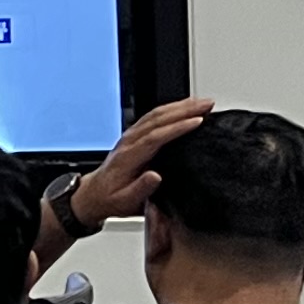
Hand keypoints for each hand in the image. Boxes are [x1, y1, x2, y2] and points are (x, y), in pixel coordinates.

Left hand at [75, 96, 212, 225]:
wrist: (95, 194)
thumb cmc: (112, 198)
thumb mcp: (126, 201)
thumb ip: (141, 189)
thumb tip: (155, 176)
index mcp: (129, 157)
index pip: (155, 137)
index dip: (177, 128)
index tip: (198, 121)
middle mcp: (129, 142)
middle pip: (158, 120)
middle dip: (185, 110)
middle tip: (208, 104)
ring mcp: (131, 136)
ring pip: (156, 115)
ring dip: (181, 106)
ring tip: (203, 102)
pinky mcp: (135, 136)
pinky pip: (154, 117)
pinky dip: (172, 109)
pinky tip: (186, 107)